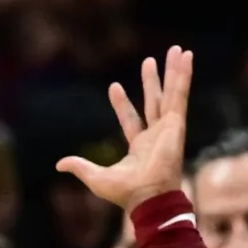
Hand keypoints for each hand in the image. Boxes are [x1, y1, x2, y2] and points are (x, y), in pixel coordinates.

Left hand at [56, 47, 193, 213]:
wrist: (149, 198)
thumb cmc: (126, 193)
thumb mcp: (97, 178)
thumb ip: (80, 167)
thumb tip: (60, 164)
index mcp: (140, 147)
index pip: (131, 119)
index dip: (121, 104)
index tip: (114, 86)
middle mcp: (156, 135)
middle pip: (154, 101)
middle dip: (153, 81)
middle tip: (150, 61)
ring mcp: (168, 128)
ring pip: (170, 94)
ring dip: (173, 72)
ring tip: (177, 50)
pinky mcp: (177, 124)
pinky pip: (180, 95)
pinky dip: (184, 76)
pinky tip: (187, 58)